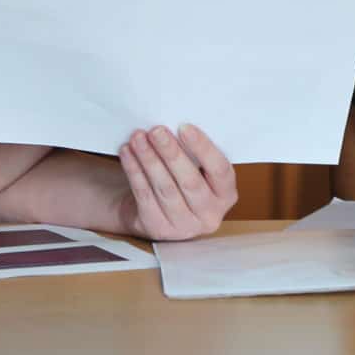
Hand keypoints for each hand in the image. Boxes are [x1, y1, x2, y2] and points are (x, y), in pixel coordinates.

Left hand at [115, 124, 236, 240]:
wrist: (155, 210)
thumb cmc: (180, 179)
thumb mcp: (197, 169)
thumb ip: (194, 154)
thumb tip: (175, 126)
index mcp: (226, 195)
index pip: (220, 171)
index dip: (203, 148)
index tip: (184, 127)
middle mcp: (210, 216)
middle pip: (190, 182)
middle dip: (171, 153)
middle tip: (156, 130)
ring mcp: (184, 227)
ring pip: (165, 189)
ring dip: (149, 159)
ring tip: (138, 137)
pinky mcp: (158, 229)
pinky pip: (145, 196)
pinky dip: (134, 171)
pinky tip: (128, 153)